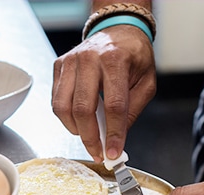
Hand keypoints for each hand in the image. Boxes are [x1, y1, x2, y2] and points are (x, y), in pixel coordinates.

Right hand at [52, 25, 155, 161]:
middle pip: (83, 108)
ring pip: (63, 107)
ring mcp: (70, 61)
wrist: (118, 31)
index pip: (113, 105)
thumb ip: (133, 110)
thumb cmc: (134, 57)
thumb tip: (118, 139)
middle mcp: (89, 59)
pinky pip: (57, 100)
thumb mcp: (146, 83)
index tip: (113, 153)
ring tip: (90, 139)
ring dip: (76, 130)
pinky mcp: (59, 66)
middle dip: (90, 138)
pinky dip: (67, 118)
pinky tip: (80, 123)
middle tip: (98, 153)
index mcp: (115, 60)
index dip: (114, 133)